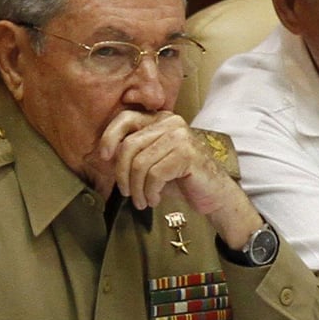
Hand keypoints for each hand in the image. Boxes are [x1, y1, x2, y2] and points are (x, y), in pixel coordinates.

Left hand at [93, 111, 261, 246]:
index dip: (109, 137)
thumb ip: (134, 153)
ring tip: (142, 201)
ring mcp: (180, 136)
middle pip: (129, 146)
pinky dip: (150, 192)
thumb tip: (104, 155)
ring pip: (140, 164)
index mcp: (161, 119)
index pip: (126, 118)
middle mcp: (171, 122)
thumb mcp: (153, 161)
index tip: (104, 158)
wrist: (214, 193)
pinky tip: (155, 199)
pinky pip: (155, 175)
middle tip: (127, 194)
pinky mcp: (187, 154)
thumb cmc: (181, 179)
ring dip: (137, 189)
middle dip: (122, 175)